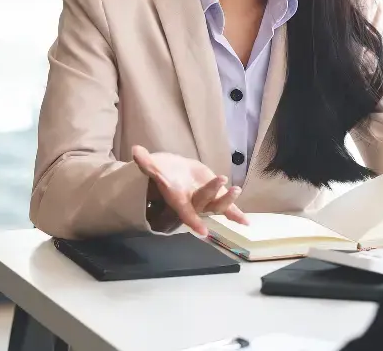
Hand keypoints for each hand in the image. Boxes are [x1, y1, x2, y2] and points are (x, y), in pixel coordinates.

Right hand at [132, 146, 246, 234]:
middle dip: (212, 192)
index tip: (204, 232)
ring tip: (236, 189)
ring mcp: (205, 201)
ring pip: (217, 206)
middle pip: (204, 203)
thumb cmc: (164, 172)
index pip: (185, 212)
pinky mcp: (215, 197)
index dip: (193, 221)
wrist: (175, 174)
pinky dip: (236, 214)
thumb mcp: (155, 167)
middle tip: (220, 178)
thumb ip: (146, 163)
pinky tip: (247, 223)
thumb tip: (135, 150)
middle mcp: (193, 203)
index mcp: (178, 199)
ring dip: (228, 201)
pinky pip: (227, 209)